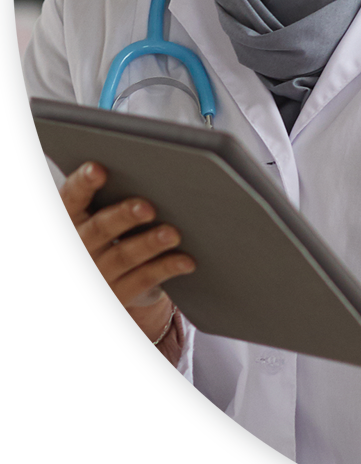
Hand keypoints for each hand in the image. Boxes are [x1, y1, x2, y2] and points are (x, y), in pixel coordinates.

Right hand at [58, 161, 195, 344]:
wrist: (118, 278)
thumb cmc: (121, 227)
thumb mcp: (113, 211)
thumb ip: (124, 189)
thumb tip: (161, 166)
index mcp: (70, 219)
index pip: (71, 198)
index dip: (83, 183)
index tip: (98, 169)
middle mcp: (76, 248)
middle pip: (98, 229)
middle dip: (123, 216)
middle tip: (148, 207)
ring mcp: (94, 275)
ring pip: (122, 256)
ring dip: (149, 244)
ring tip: (173, 233)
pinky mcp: (117, 297)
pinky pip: (143, 280)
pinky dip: (167, 268)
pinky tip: (187, 260)